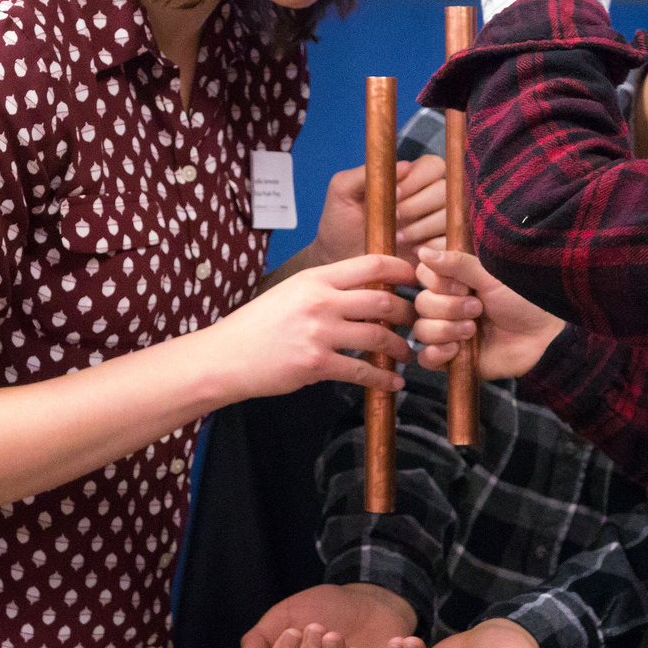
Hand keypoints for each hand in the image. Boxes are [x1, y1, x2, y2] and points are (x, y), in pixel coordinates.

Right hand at [206, 252, 414, 398]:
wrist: (227, 356)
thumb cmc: (258, 325)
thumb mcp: (291, 292)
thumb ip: (326, 288)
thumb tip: (366, 290)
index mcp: (315, 278)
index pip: (371, 264)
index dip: (401, 270)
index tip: (417, 279)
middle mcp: (320, 301)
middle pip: (383, 301)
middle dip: (409, 313)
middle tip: (420, 321)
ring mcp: (319, 333)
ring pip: (378, 337)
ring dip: (400, 348)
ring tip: (407, 353)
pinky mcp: (317, 364)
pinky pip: (362, 371)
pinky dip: (383, 379)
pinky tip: (393, 383)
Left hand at [308, 154, 449, 264]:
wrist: (338, 261)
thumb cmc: (339, 223)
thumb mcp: (342, 191)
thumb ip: (366, 173)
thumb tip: (404, 166)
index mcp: (408, 179)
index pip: (433, 166)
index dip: (418, 178)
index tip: (394, 194)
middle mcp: (426, 199)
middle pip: (445, 190)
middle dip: (420, 203)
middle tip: (395, 218)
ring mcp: (434, 225)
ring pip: (448, 216)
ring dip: (424, 226)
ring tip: (397, 238)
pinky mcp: (436, 250)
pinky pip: (449, 244)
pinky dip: (432, 247)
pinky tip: (412, 252)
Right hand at [412, 247, 563, 378]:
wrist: (540, 337)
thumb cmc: (521, 301)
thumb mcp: (490, 277)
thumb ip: (456, 263)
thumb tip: (422, 251)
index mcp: (454, 282)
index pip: (422, 275)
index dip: (438, 282)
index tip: (464, 286)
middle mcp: (446, 305)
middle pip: (420, 303)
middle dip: (449, 308)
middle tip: (477, 309)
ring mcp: (446, 332)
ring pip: (421, 330)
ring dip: (447, 330)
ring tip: (474, 330)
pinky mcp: (450, 358)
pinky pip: (424, 358)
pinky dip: (437, 353)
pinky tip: (458, 349)